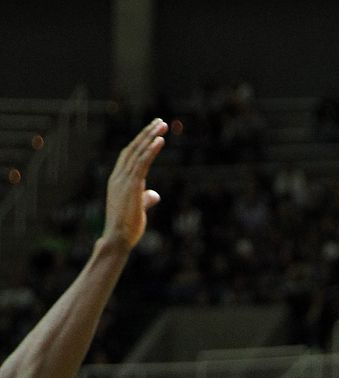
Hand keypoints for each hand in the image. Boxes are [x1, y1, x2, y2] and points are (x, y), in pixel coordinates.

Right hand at [102, 118, 166, 251]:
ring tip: (162, 124)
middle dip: (147, 133)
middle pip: (133, 149)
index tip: (153, 131)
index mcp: (118, 180)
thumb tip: (155, 194)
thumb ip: (146, 198)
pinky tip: (160, 140)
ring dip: (150, 136)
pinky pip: (142, 163)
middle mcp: (118, 176)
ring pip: (138, 152)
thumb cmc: (128, 227)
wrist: (118, 238)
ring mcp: (123, 180)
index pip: (129, 155)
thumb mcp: (138, 208)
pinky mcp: (131, 186)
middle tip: (160, 121)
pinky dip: (151, 150)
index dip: (140, 142)